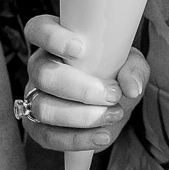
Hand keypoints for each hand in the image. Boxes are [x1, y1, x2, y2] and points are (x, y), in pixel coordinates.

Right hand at [19, 13, 148, 152]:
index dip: (52, 37)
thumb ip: (133, 69)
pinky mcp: (37, 127)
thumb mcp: (131, 63)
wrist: (111, 105)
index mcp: (57, 41)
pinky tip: (101, 136)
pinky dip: (76, 140)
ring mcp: (35, 97)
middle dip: (81, 88)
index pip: (38, 29)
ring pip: (43, 107)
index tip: (80, 49)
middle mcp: (40, 67)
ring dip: (81, 116)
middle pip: (44, 74)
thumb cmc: (115, 73)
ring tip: (113, 115)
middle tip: (113, 94)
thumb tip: (131, 87)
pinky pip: (47, 136)